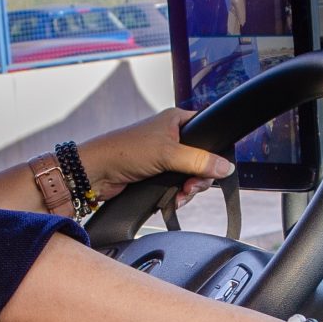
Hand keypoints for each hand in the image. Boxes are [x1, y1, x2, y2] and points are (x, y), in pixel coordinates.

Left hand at [78, 109, 234, 203]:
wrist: (97, 173)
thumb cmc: (125, 151)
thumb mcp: (167, 154)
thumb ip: (199, 160)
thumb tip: (226, 167)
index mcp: (177, 121)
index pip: (208, 130)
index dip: (213, 150)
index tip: (212, 168)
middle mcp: (172, 136)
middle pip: (202, 159)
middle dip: (199, 177)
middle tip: (191, 187)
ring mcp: (165, 156)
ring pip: (191, 174)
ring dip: (189, 189)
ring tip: (179, 196)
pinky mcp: (158, 173)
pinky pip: (178, 184)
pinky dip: (178, 194)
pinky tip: (173, 200)